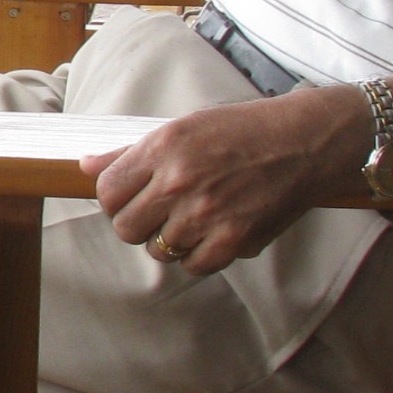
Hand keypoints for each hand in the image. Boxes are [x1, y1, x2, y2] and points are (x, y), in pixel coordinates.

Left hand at [85, 85, 367, 275]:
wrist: (307, 140)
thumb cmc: (244, 130)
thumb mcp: (184, 127)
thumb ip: (132, 152)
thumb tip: (86, 165)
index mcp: (164, 147)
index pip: (106, 192)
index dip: (115, 199)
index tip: (132, 197)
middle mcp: (180, 181)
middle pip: (125, 228)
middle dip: (138, 223)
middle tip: (161, 211)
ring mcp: (207, 214)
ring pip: (158, 251)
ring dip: (170, 240)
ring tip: (193, 218)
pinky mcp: (234, 240)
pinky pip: (193, 265)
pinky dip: (199, 255)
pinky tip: (213, 233)